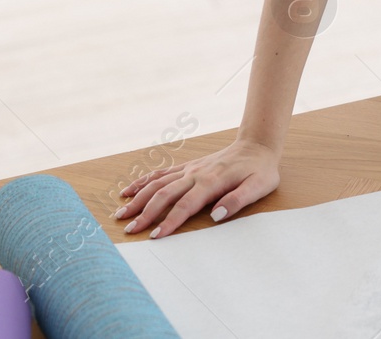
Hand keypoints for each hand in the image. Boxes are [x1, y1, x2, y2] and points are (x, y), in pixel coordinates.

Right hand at [115, 136, 280, 238]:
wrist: (257, 145)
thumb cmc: (260, 170)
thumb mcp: (259, 187)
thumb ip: (238, 200)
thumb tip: (216, 215)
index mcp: (211, 182)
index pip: (185, 205)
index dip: (169, 222)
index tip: (155, 236)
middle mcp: (195, 174)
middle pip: (164, 195)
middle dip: (145, 213)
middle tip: (129, 230)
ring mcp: (189, 169)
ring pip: (157, 183)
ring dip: (138, 198)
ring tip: (120, 214)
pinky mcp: (188, 167)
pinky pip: (161, 173)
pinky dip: (142, 181)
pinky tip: (128, 190)